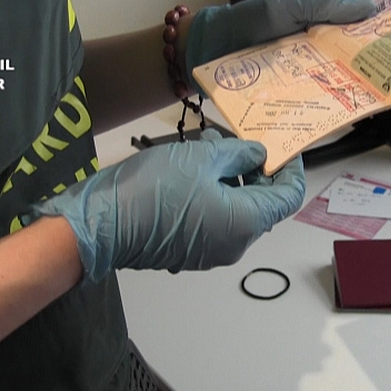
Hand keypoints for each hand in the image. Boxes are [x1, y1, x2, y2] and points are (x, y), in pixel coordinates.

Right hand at [21, 129, 304, 283]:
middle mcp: (235, 244)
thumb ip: (238, 154)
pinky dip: (213, 194)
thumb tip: (258, 154)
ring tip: (208, 146)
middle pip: (262, 203)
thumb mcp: (201, 158)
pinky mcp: (189, 251)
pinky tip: (192, 169)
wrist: (100, 227)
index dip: (291, 168)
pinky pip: (214, 220)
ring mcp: (212, 251)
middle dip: (254, 168)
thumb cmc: (153, 189)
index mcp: (246, 223)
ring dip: (230, 177)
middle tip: (236, 139)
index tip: (283, 146)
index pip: (288, 197)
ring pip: (235, 209)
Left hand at [186, 0, 376, 93]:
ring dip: (346, 91)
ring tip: (367, 95)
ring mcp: (302, 77)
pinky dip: (321, 107)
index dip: (374, 43)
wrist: (214, 46)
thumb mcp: (293, 4)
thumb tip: (369, 9)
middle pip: (348, 67)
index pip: (354, 37)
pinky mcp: (289, 97)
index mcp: (319, 28)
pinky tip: (334, 110)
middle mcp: (314, 55)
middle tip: (387, 77)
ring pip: (331, 87)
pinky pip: (309, 104)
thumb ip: (329, 7)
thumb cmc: (253, 20)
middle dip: (367, 72)